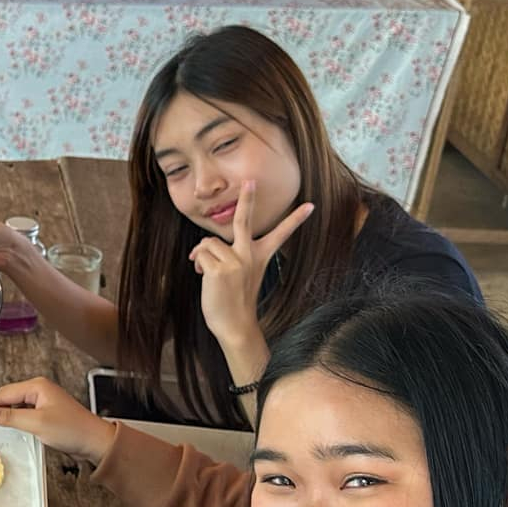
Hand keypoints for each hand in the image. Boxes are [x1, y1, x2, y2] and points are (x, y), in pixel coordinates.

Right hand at [0, 375, 113, 461]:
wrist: (94, 441)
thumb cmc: (72, 429)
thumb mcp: (37, 423)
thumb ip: (10, 417)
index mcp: (37, 386)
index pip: (4, 393)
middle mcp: (40, 390)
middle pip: (8, 397)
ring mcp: (44, 401)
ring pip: (16, 405)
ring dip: (4, 414)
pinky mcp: (47, 413)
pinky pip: (24, 413)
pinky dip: (14, 419)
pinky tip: (10, 427)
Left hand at [188, 179, 312, 350]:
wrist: (235, 326)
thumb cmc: (234, 301)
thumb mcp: (237, 275)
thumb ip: (227, 256)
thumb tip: (201, 246)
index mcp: (259, 257)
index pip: (280, 234)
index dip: (295, 219)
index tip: (310, 205)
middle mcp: (249, 256)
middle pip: (244, 221)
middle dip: (247, 199)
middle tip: (250, 181)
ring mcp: (235, 262)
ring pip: (208, 243)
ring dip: (202, 256)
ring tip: (208, 273)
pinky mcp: (220, 270)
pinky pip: (200, 255)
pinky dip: (197, 265)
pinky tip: (205, 278)